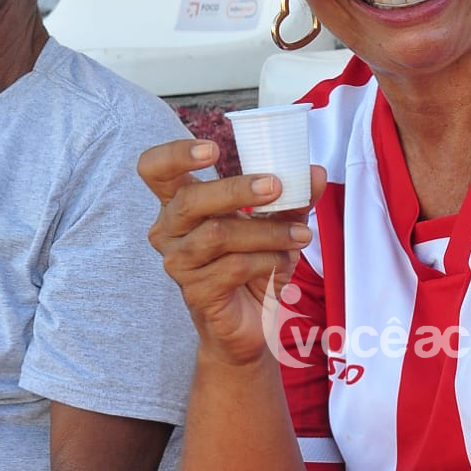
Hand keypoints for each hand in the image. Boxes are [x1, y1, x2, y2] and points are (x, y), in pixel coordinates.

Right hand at [138, 139, 325, 366]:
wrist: (252, 321)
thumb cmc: (254, 264)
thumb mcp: (275, 224)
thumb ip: (293, 197)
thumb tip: (316, 173)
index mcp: (179, 203)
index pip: (154, 169)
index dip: (175, 154)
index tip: (212, 149)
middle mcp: (168, 230)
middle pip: (190, 200)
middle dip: (237, 190)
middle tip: (276, 186)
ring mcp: (178, 263)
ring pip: (219, 234)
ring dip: (267, 232)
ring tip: (300, 235)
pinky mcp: (196, 292)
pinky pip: (233, 267)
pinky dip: (268, 260)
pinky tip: (284, 263)